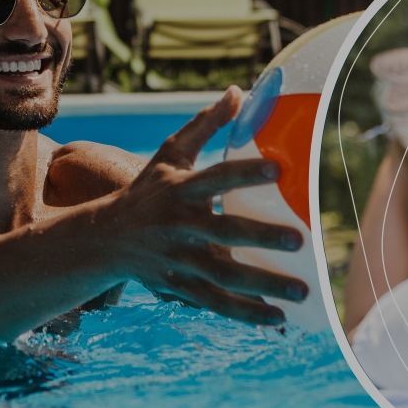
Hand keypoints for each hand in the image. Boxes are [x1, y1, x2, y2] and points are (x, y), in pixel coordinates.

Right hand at [98, 87, 308, 325]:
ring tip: (301, 290)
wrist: (105, 239)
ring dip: (262, 285)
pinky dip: (245, 313)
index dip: (243, 173)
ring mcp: (179, 260)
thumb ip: (206, 124)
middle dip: (260, 237)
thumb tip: (240, 91)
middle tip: (299, 239)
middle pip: (222, 233)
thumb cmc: (148, 190)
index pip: (214, 178)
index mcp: (179, 189)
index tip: (278, 169)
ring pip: (223, 276)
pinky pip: (215, 303)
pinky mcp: (180, 286)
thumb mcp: (170, 154)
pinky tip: (277, 317)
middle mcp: (178, 226)